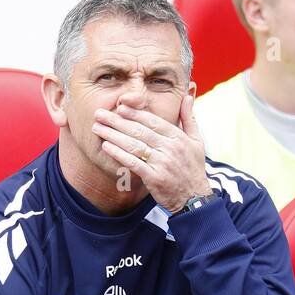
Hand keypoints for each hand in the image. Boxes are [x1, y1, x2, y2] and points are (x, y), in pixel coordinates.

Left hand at [92, 94, 212, 212]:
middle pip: (139, 131)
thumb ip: (189, 118)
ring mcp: (162, 163)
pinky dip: (118, 154)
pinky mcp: (154, 178)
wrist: (195, 198)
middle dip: (117, 121)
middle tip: (99, 114)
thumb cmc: (193, 169)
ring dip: (113, 135)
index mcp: (177, 137)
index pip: (153, 121)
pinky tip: (106, 147)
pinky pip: (133, 163)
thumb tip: (187, 96)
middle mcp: (169, 148)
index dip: (134, 113)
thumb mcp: (197, 141)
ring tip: (97, 128)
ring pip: (133, 145)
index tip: (119, 106)